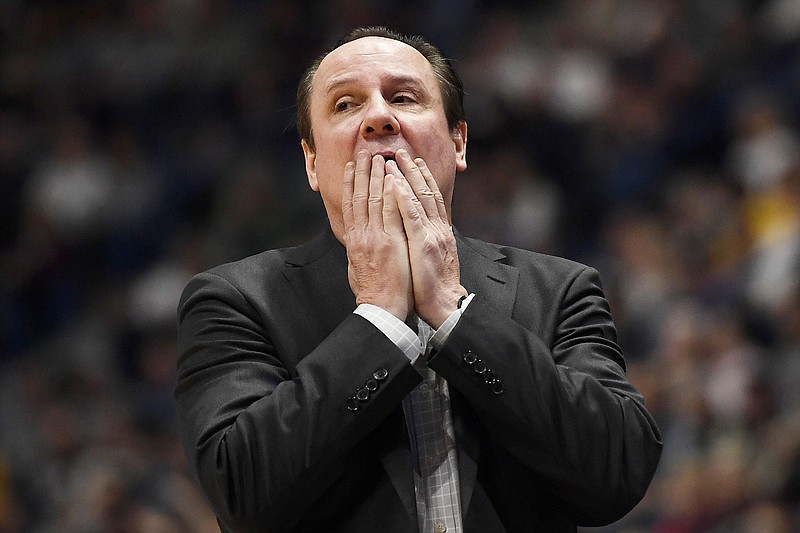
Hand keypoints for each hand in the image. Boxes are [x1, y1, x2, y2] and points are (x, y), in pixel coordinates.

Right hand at [342, 150, 413, 319]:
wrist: (381, 309)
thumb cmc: (373, 292)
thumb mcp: (358, 267)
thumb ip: (359, 250)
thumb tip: (356, 241)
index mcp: (354, 241)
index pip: (351, 205)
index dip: (351, 183)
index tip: (352, 167)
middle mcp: (361, 235)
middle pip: (360, 196)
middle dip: (362, 172)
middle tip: (365, 152)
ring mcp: (375, 237)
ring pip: (374, 199)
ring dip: (376, 176)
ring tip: (379, 157)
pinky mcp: (389, 242)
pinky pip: (390, 211)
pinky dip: (391, 192)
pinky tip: (393, 177)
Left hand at [389, 149, 467, 327]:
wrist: (443, 305)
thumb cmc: (433, 286)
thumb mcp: (431, 257)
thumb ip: (425, 240)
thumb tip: (416, 231)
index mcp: (438, 231)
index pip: (430, 198)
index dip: (421, 178)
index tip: (412, 162)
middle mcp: (437, 228)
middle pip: (425, 192)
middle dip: (412, 170)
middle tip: (400, 151)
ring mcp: (431, 234)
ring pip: (418, 198)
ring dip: (405, 177)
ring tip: (393, 159)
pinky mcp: (423, 244)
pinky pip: (411, 216)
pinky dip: (403, 198)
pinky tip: (393, 184)